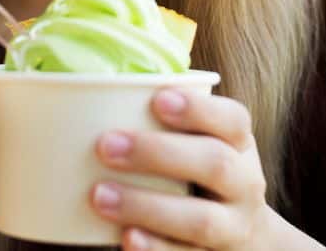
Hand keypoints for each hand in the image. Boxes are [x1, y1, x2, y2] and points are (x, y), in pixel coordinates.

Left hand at [89, 89, 307, 249]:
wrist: (245, 240)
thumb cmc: (199, 175)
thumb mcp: (198, 144)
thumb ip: (158, 122)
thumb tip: (80, 91)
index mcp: (238, 145)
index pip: (233, 120)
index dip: (199, 108)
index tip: (157, 99)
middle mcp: (244, 184)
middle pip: (215, 164)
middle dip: (158, 154)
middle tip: (105, 145)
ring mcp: (232, 228)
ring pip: (200, 219)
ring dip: (147, 205)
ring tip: (99, 195)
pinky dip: (156, 248)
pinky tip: (125, 237)